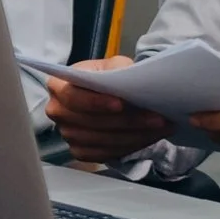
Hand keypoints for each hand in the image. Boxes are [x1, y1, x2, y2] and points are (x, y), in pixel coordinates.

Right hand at [47, 56, 170, 164]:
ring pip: (102, 140)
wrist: (106, 95)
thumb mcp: (112, 65)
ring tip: (161, 127)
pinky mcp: (80, 151)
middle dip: (127, 121)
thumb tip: (127, 80)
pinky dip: (131, 146)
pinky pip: (106, 153)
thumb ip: (116, 70)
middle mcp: (58, 112)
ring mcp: (67, 134)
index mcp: (58, 86)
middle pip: (91, 122)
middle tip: (157, 118)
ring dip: (135, 135)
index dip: (96, 102)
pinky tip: (150, 137)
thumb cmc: (106, 76)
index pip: (72, 97)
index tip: (121, 104)